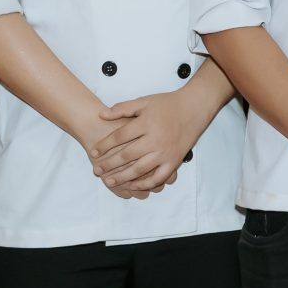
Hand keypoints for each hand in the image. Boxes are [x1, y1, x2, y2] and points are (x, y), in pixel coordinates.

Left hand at [92, 92, 211, 196]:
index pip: (119, 136)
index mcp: (146, 123)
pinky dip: (145, 183)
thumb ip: (123, 108)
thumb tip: (102, 114)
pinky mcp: (174, 161)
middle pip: (126, 155)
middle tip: (96, 169)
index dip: (104, 145)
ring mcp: (165, 152)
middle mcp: (155, 139)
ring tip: (109, 181)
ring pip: (139, 169)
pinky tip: (133, 185)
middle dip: (108, 164)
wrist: (194, 108)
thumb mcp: (144, 101)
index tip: (93, 151)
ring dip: (122, 177)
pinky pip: (158, 177)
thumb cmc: (168, 104)